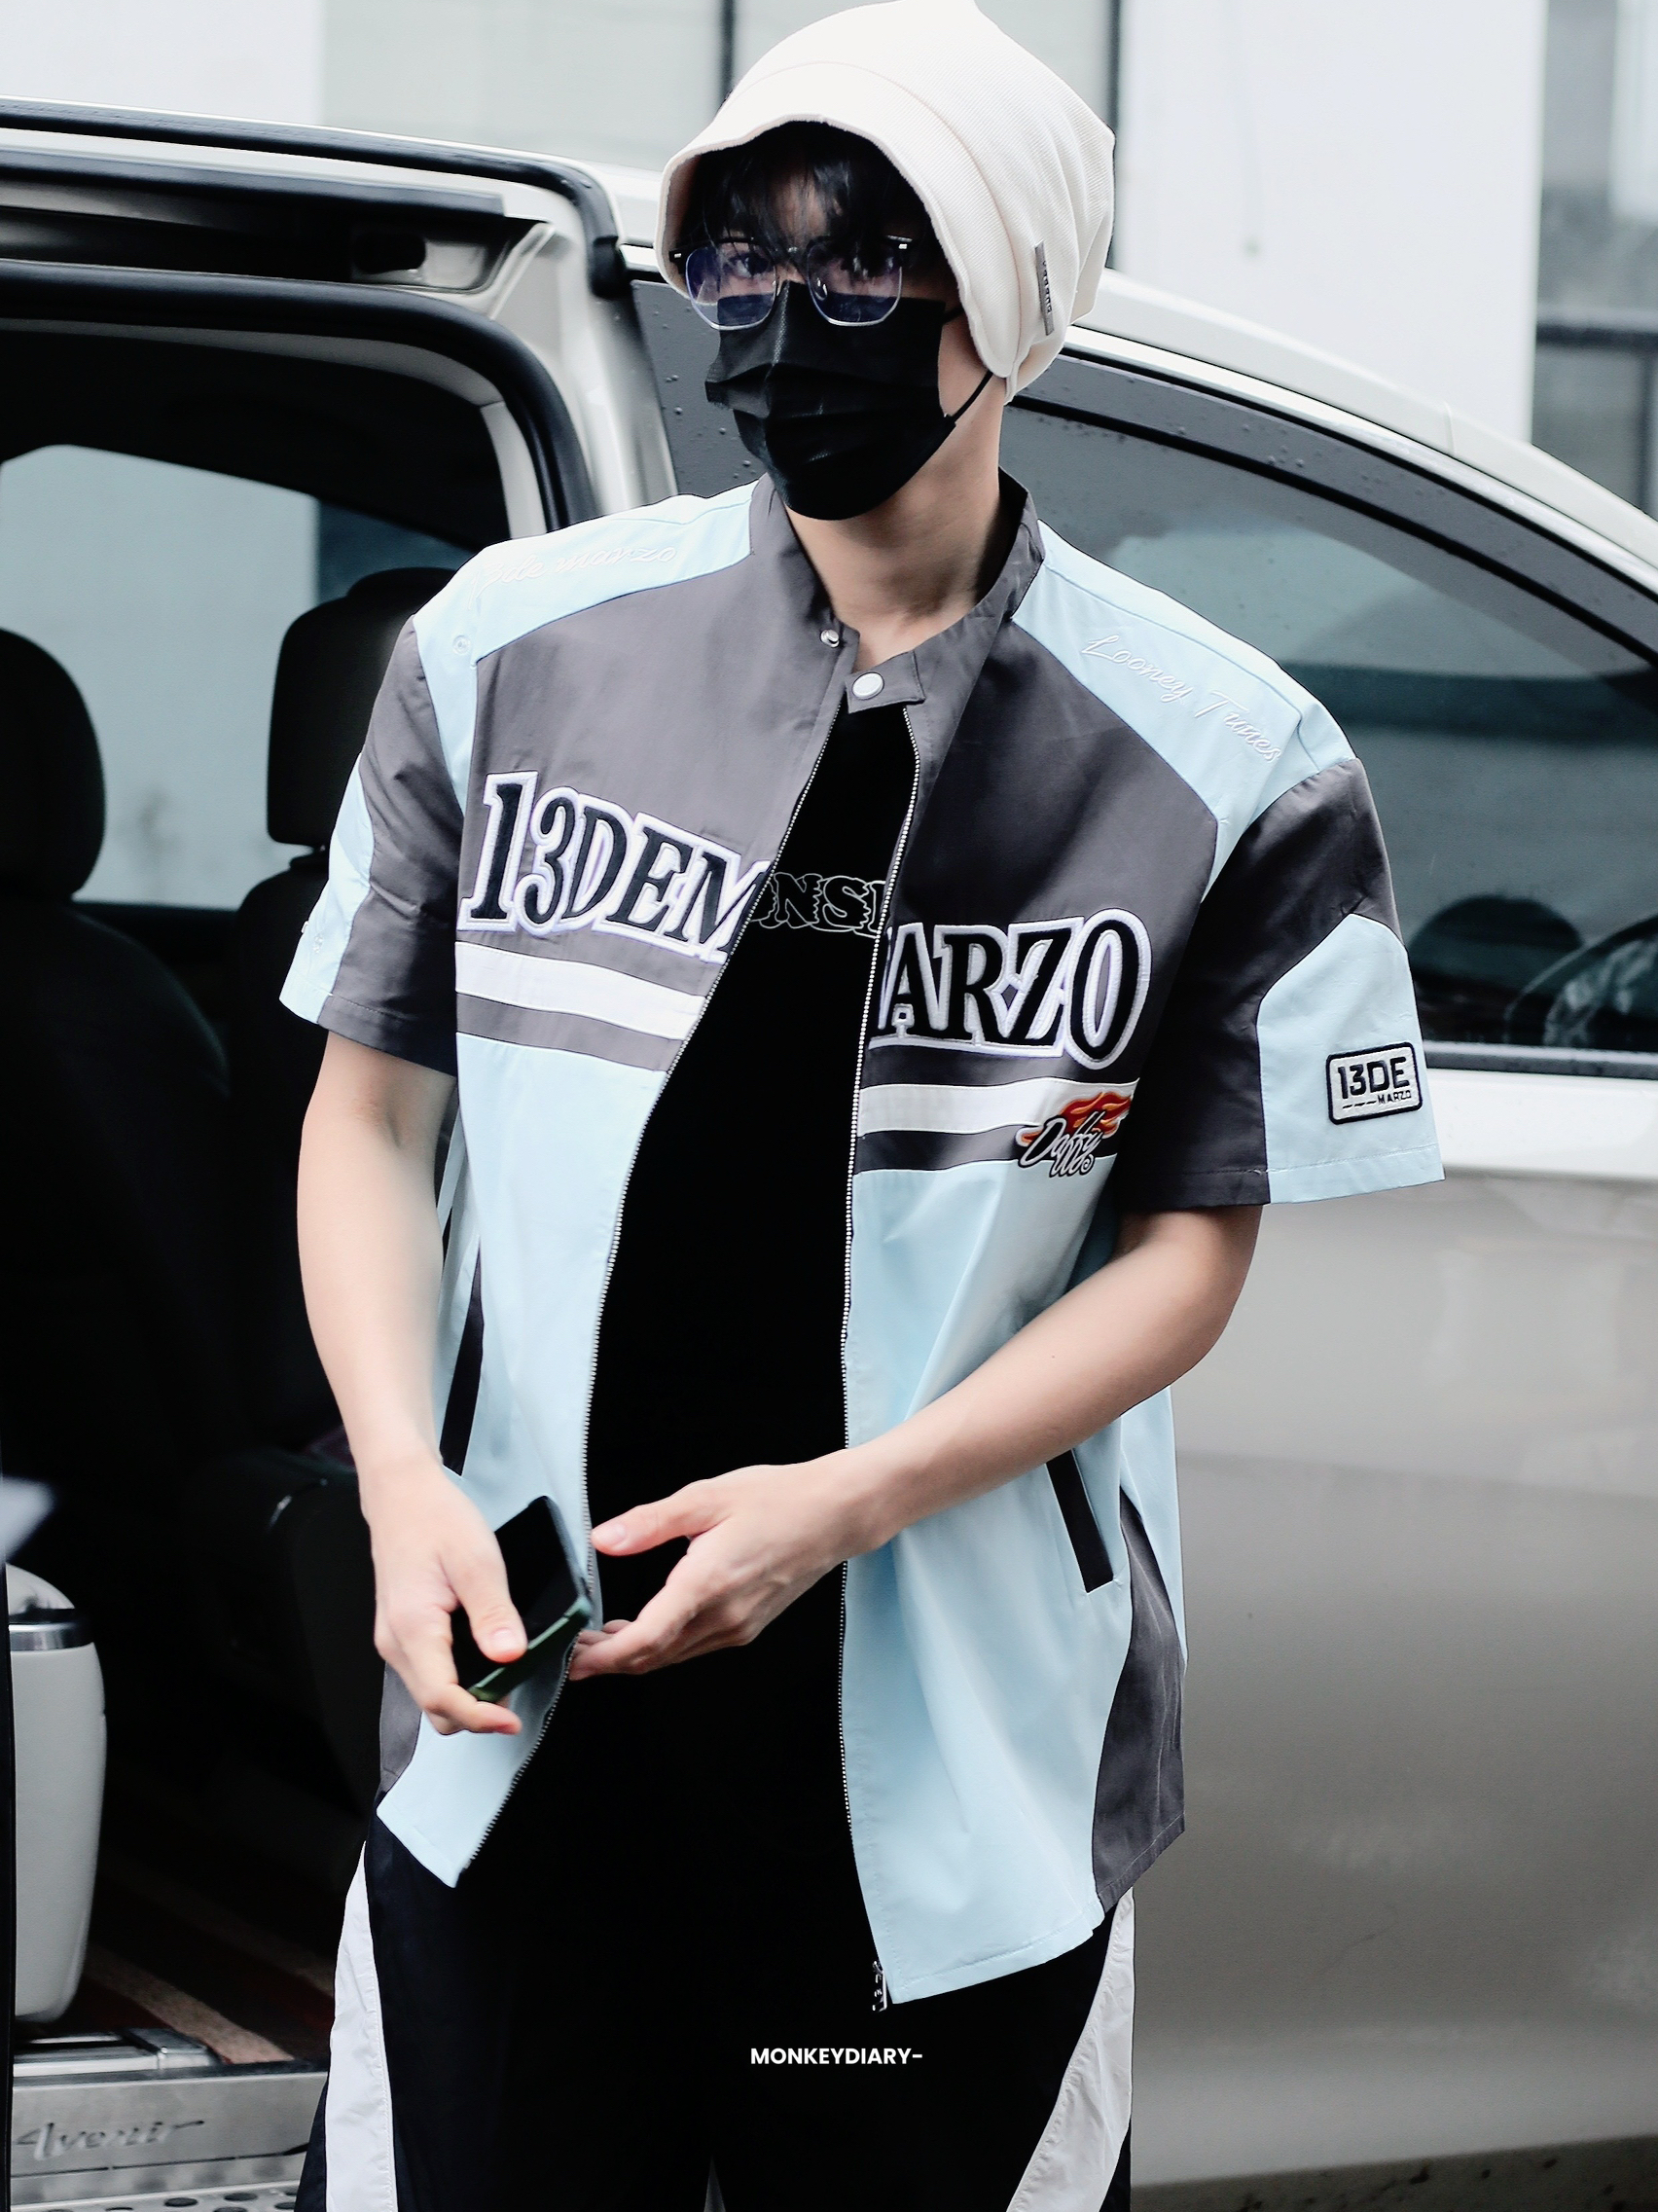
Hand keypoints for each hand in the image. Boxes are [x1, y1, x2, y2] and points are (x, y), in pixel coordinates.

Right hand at [362, 1457, 527, 1735]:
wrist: (402, 1495)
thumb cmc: (435, 1518)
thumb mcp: (477, 1560)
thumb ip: (493, 1612)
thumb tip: (511, 1656)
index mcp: (413, 1627)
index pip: (443, 1698)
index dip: (480, 1717)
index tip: (512, 1720)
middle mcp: (396, 1642)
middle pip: (435, 1707)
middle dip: (476, 1713)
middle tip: (517, 1697)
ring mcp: (396, 1640)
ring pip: (431, 1694)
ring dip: (467, 1698)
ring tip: (507, 1676)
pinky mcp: (403, 1633)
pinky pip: (430, 1672)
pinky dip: (458, 1679)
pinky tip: (485, 1660)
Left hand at [567, 1457, 873, 1678]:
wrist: (835, 1513)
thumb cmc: (779, 1499)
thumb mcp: (706, 1497)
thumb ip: (650, 1522)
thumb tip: (604, 1540)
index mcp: (709, 1583)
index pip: (646, 1639)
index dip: (604, 1656)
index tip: (573, 1659)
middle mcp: (725, 1615)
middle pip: (654, 1657)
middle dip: (608, 1660)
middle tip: (572, 1650)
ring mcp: (739, 1625)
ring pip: (674, 1656)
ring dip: (634, 1654)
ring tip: (599, 1639)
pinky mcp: (748, 1624)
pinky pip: (695, 1646)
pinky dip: (662, 1646)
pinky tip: (645, 1627)